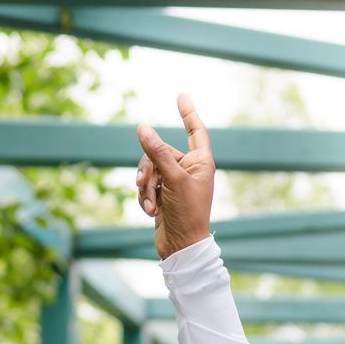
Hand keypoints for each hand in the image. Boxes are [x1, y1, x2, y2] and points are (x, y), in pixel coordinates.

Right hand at [135, 93, 217, 259]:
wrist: (181, 247)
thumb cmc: (187, 214)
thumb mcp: (172, 180)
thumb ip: (158, 153)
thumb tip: (143, 128)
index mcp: (201, 163)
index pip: (196, 131)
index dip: (188, 113)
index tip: (181, 96)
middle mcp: (189, 169)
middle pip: (159, 152)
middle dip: (149, 170)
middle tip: (146, 186)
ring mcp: (174, 182)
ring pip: (149, 169)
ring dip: (146, 187)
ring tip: (152, 204)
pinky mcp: (163, 195)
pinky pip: (146, 185)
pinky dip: (145, 197)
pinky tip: (151, 212)